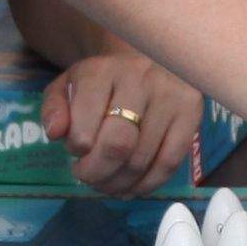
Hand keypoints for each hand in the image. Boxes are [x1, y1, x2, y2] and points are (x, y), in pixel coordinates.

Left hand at [42, 49, 206, 192]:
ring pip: (143, 160)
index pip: (85, 125)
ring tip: (108, 185)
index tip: (75, 152)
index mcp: (102, 71)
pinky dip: (148, 184)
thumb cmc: (102, 82)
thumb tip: (55, 133)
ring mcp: (170, 96)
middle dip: (98, 173)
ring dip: (120, 184)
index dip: (77, 150)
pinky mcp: (193, 113)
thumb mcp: (67, 87)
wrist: (144, 58)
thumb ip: (54, 109)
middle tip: (89, 178)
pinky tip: (133, 187)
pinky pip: (170, 163)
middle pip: (118, 145)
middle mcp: (140, 79)